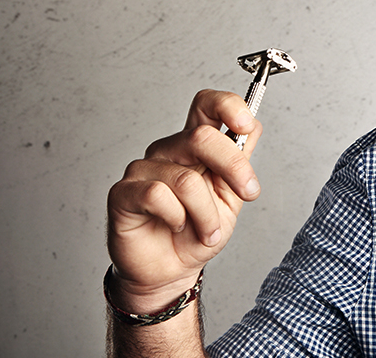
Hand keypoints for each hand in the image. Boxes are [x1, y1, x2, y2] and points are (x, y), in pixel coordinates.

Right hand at [106, 89, 263, 312]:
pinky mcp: (123, 193)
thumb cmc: (198, 232)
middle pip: (202, 136)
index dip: (227, 105)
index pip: (206, 105)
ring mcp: (143, 169)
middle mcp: (168, 151)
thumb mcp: (231, 197)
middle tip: (247, 193)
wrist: (172, 270)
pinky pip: (158, 195)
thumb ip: (240, 162)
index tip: (245, 125)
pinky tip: (177, 226)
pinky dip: (178, 217)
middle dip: (234, 168)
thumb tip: (252, 125)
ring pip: (186, 179)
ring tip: (207, 231)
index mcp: (195, 146)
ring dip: (207, 213)